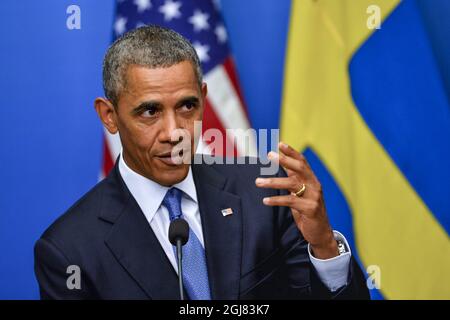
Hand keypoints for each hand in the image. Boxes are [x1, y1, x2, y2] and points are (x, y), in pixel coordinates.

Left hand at [255, 142, 337, 258]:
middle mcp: (315, 185)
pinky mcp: (310, 209)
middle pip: (300, 168)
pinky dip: (276, 200)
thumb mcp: (301, 193)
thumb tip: (283, 164)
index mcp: (312, 180)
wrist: (321, 233)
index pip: (302, 162)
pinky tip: (265, 200)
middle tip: (269, 155)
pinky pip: (290, 201)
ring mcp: (314, 196)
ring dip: (273, 182)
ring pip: (292, 184)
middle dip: (285, 160)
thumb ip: (294, 179)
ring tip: (258, 182)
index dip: (291, 152)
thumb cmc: (308, 211)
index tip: (280, 143)